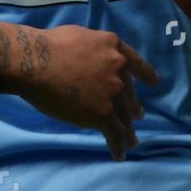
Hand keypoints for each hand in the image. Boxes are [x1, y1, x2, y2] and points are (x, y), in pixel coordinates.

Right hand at [21, 25, 159, 160]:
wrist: (37, 61)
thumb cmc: (50, 44)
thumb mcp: (82, 36)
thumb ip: (96, 49)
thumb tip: (94, 59)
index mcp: (114, 47)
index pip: (136, 63)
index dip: (146, 74)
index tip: (154, 82)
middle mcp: (119, 69)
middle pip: (129, 93)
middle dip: (133, 107)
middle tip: (137, 116)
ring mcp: (113, 92)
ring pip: (125, 116)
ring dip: (129, 131)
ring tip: (132, 141)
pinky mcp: (103, 113)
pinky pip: (115, 133)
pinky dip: (118, 145)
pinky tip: (119, 154)